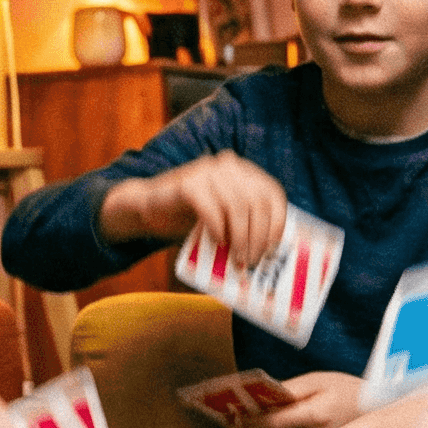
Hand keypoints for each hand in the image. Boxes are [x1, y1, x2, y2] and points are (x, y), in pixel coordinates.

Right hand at [98, 152, 286, 263]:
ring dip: (240, 237)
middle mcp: (230, 166)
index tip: (273, 249)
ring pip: (237, 206)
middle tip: (252, 261)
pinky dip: (218, 228)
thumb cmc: (192, 217)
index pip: (273, 193)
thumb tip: (270, 253)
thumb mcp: (226, 217)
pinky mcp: (188, 183)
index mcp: (244, 172)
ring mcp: (208, 171)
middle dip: (258, 236)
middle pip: (257, 201)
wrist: (150, 207)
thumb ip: (246, 223)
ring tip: (237, 259)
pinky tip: (217, 242)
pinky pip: (211, 208)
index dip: (277, 222)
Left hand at [225, 372, 363, 427]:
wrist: (379, 411)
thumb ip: (289, 389)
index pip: (273, 421)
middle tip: (226, 420)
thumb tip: (259, 397)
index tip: (230, 412)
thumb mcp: (319, 380)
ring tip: (235, 427)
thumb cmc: (348, 391)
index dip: (248, 419)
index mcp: (317, 414)